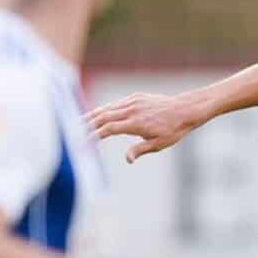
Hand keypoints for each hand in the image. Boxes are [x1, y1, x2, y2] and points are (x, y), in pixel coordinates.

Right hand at [87, 91, 209, 162]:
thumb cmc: (173, 130)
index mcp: (136, 123)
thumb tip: (127, 160)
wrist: (185, 109)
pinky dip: (105, 109)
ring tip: (80, 122)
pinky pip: (116, 104)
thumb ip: (140, 150)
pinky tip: (98, 115)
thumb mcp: (158, 144)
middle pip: (103, 116)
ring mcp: (133, 101)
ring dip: (93, 115)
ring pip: (107, 108)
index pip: (109, 128)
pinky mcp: (136, 97)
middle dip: (87, 123)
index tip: (83, 141)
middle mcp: (132, 110)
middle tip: (73, 130)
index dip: (94, 134)